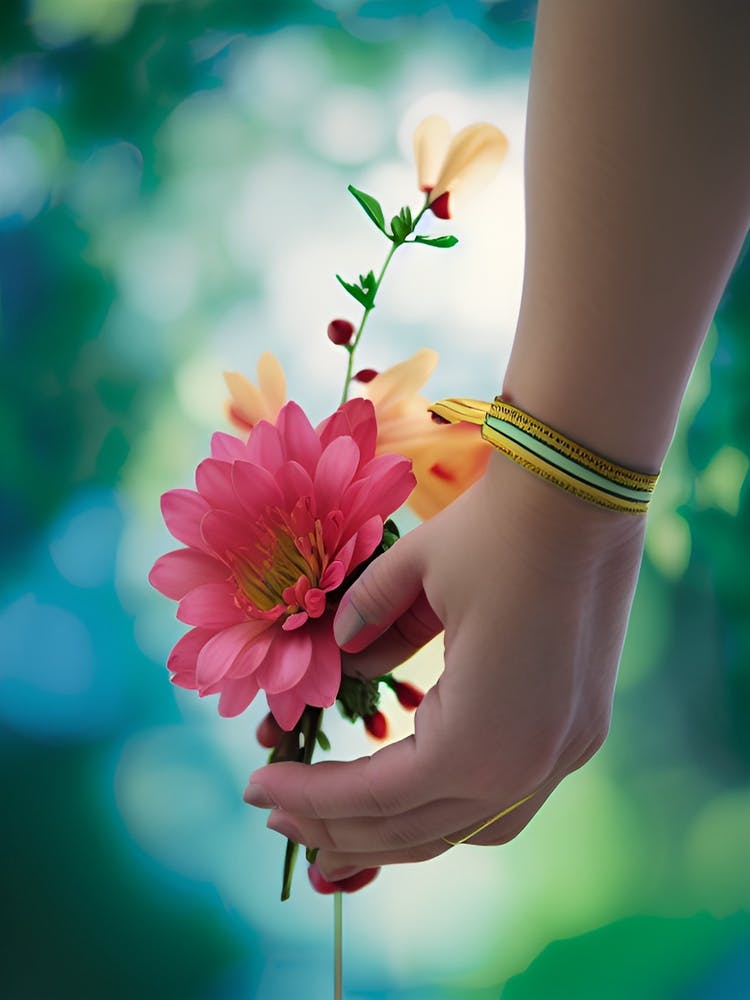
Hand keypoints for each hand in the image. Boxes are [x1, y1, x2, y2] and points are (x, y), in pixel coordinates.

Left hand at [244, 453, 644, 880]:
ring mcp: (563, 755)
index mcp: (479, 740)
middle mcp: (527, 768)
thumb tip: (342, 660)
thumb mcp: (410, 574)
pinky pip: (504, 800)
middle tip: (280, 818)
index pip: (376, 796)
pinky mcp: (579, 734)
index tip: (256, 787)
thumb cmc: (494, 529)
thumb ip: (365, 626)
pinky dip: (448, 805)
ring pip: (467, 828)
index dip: (310, 797)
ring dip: (397, 832)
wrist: (588, 494)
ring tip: (338, 824)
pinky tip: (412, 786)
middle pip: (418, 830)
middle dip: (341, 832)